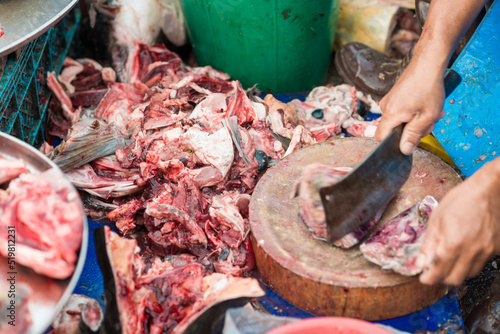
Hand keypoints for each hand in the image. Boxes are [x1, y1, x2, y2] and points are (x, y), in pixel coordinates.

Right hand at [374, 57, 446, 154]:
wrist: (428, 63)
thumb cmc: (429, 88)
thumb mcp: (426, 116)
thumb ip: (413, 135)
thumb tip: (404, 150)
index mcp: (390, 115)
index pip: (381, 138)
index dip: (394, 143)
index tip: (410, 139)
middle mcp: (385, 107)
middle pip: (393, 129)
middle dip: (412, 129)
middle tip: (429, 121)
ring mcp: (389, 100)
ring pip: (399, 120)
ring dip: (416, 119)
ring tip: (430, 110)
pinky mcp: (394, 96)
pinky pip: (401, 111)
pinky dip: (414, 111)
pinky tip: (425, 104)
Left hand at [418, 161, 499, 285]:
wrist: (489, 189)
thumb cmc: (461, 199)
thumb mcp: (437, 218)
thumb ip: (429, 243)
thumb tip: (420, 262)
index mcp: (453, 244)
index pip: (438, 273)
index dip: (428, 279)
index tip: (423, 277)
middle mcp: (471, 251)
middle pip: (455, 279)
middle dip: (442, 277)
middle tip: (434, 269)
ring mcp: (487, 251)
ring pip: (469, 274)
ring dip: (457, 271)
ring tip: (449, 258)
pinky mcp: (496, 249)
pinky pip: (482, 263)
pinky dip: (471, 262)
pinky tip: (465, 250)